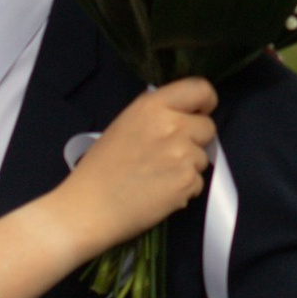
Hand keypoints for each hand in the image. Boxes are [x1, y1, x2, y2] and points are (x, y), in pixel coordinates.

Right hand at [57, 79, 217, 257]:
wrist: (88, 208)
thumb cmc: (100, 168)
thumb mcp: (124, 124)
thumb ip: (156, 114)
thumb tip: (182, 114)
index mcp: (152, 106)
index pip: (201, 89)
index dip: (204, 103)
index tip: (199, 113)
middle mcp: (171, 125)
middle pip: (208, 126)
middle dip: (195, 139)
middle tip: (169, 153)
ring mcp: (182, 154)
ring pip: (203, 157)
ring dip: (188, 166)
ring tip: (158, 176)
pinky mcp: (186, 182)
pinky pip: (198, 181)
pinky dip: (184, 189)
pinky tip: (159, 192)